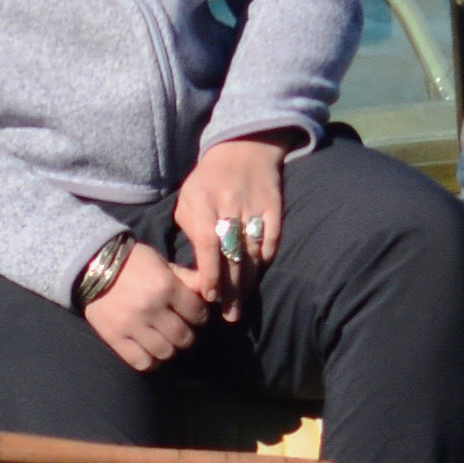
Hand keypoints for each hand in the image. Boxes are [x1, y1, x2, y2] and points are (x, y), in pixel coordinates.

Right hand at [80, 240, 205, 372]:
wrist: (93, 265)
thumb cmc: (134, 262)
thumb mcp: (163, 263)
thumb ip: (187, 278)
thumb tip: (211, 293)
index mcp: (166, 286)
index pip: (197, 313)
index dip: (200, 317)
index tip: (195, 316)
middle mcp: (151, 308)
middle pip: (183, 337)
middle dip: (187, 336)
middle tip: (181, 331)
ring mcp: (132, 325)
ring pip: (165, 352)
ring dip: (170, 349)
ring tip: (166, 341)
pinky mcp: (114, 337)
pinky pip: (141, 361)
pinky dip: (151, 361)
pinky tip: (151, 353)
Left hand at [172, 134, 291, 320]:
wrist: (245, 146)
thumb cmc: (209, 179)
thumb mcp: (189, 197)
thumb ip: (190, 228)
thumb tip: (197, 264)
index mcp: (204, 201)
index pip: (208, 244)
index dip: (210, 273)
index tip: (209, 297)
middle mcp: (230, 204)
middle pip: (232, 255)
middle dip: (230, 289)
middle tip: (229, 316)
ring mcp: (255, 206)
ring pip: (252, 252)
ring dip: (247, 282)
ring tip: (241, 306)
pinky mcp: (275, 207)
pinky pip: (271, 240)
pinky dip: (264, 260)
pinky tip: (256, 276)